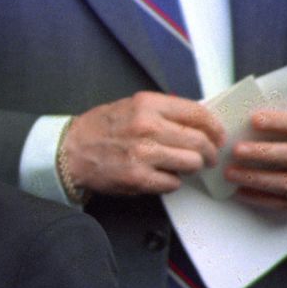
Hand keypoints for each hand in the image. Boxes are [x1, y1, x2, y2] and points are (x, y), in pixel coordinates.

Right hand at [63, 92, 222, 195]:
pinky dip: (171, 182)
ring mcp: (143, 153)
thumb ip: (163, 111)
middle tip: (207, 158)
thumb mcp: (131, 107)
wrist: (69, 151)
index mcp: (148, 104)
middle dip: (209, 152)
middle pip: (200, 141)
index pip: (198, 113)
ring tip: (182, 167)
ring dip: (191, 168)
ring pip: (191, 163)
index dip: (215, 127)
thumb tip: (197, 122)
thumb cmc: (99, 129)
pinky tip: (161, 176)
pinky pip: (173, 183)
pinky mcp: (138, 177)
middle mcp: (147, 126)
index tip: (218, 136)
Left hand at [224, 107, 286, 210]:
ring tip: (230, 173)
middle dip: (263, 153)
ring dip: (256, 178)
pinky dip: (260, 198)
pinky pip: (284, 203)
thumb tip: (245, 116)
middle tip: (236, 150)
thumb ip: (284, 121)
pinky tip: (239, 191)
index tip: (253, 119)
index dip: (278, 121)